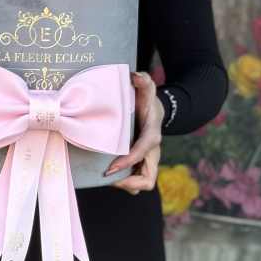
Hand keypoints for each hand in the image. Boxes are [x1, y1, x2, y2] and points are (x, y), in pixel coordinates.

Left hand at [104, 71, 163, 194]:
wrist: (156, 110)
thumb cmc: (148, 101)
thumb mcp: (147, 89)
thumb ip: (143, 81)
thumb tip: (135, 76)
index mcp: (152, 136)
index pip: (142, 153)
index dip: (127, 162)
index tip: (111, 168)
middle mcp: (152, 152)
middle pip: (148, 179)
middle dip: (128, 182)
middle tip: (107, 178)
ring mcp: (147, 160)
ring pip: (142, 183)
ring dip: (125, 184)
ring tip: (105, 177)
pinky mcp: (141, 163)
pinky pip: (135, 179)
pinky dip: (124, 180)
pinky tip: (107, 172)